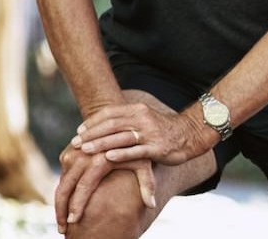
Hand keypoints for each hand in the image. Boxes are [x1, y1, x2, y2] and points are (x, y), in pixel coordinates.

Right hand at [54, 143, 153, 231]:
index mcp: (99, 158)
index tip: (74, 222)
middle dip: (61, 210)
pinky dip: (62, 192)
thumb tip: (152, 205)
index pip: (84, 186)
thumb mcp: (144, 163)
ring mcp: (73, 153)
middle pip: (65, 187)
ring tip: (62, 222)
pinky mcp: (68, 153)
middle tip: (63, 230)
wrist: (119, 125)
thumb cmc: (135, 147)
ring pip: (61, 183)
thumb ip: (147, 183)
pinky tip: (64, 208)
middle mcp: (82, 155)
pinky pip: (62, 177)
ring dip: (59, 204)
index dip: (77, 205)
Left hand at [71, 101, 215, 166]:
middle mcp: (143, 119)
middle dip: (91, 134)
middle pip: (112, 125)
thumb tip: (104, 126)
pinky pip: (136, 151)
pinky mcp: (157, 148)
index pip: (110, 113)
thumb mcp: (145, 119)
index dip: (93, 122)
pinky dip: (121, 154)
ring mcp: (150, 133)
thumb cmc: (164, 130)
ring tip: (85, 150)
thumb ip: (127, 121)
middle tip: (75, 143)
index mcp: (138, 110)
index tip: (79, 131)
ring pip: (121, 137)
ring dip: (100, 143)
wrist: (192, 135)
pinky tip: (108, 158)